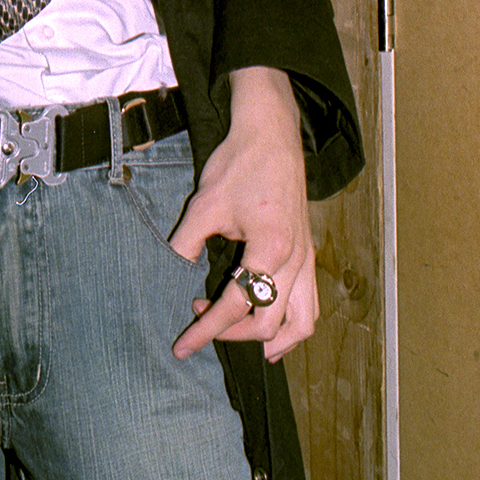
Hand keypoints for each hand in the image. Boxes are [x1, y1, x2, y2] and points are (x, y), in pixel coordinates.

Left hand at [168, 66, 317, 363]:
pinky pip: (310, 302)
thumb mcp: (204, 204)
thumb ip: (186, 244)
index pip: (235, 305)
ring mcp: (308, 258)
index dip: (205, 330)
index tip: (182, 346)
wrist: (270, 133)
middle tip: (201, 323)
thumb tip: (169, 275)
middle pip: (270, 323)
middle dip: (233, 335)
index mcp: (271, 250)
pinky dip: (293, 321)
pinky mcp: (309, 251)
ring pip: (304, 322)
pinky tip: (271, 318)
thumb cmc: (240, 164)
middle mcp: (296, 261)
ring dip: (277, 341)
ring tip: (249, 346)